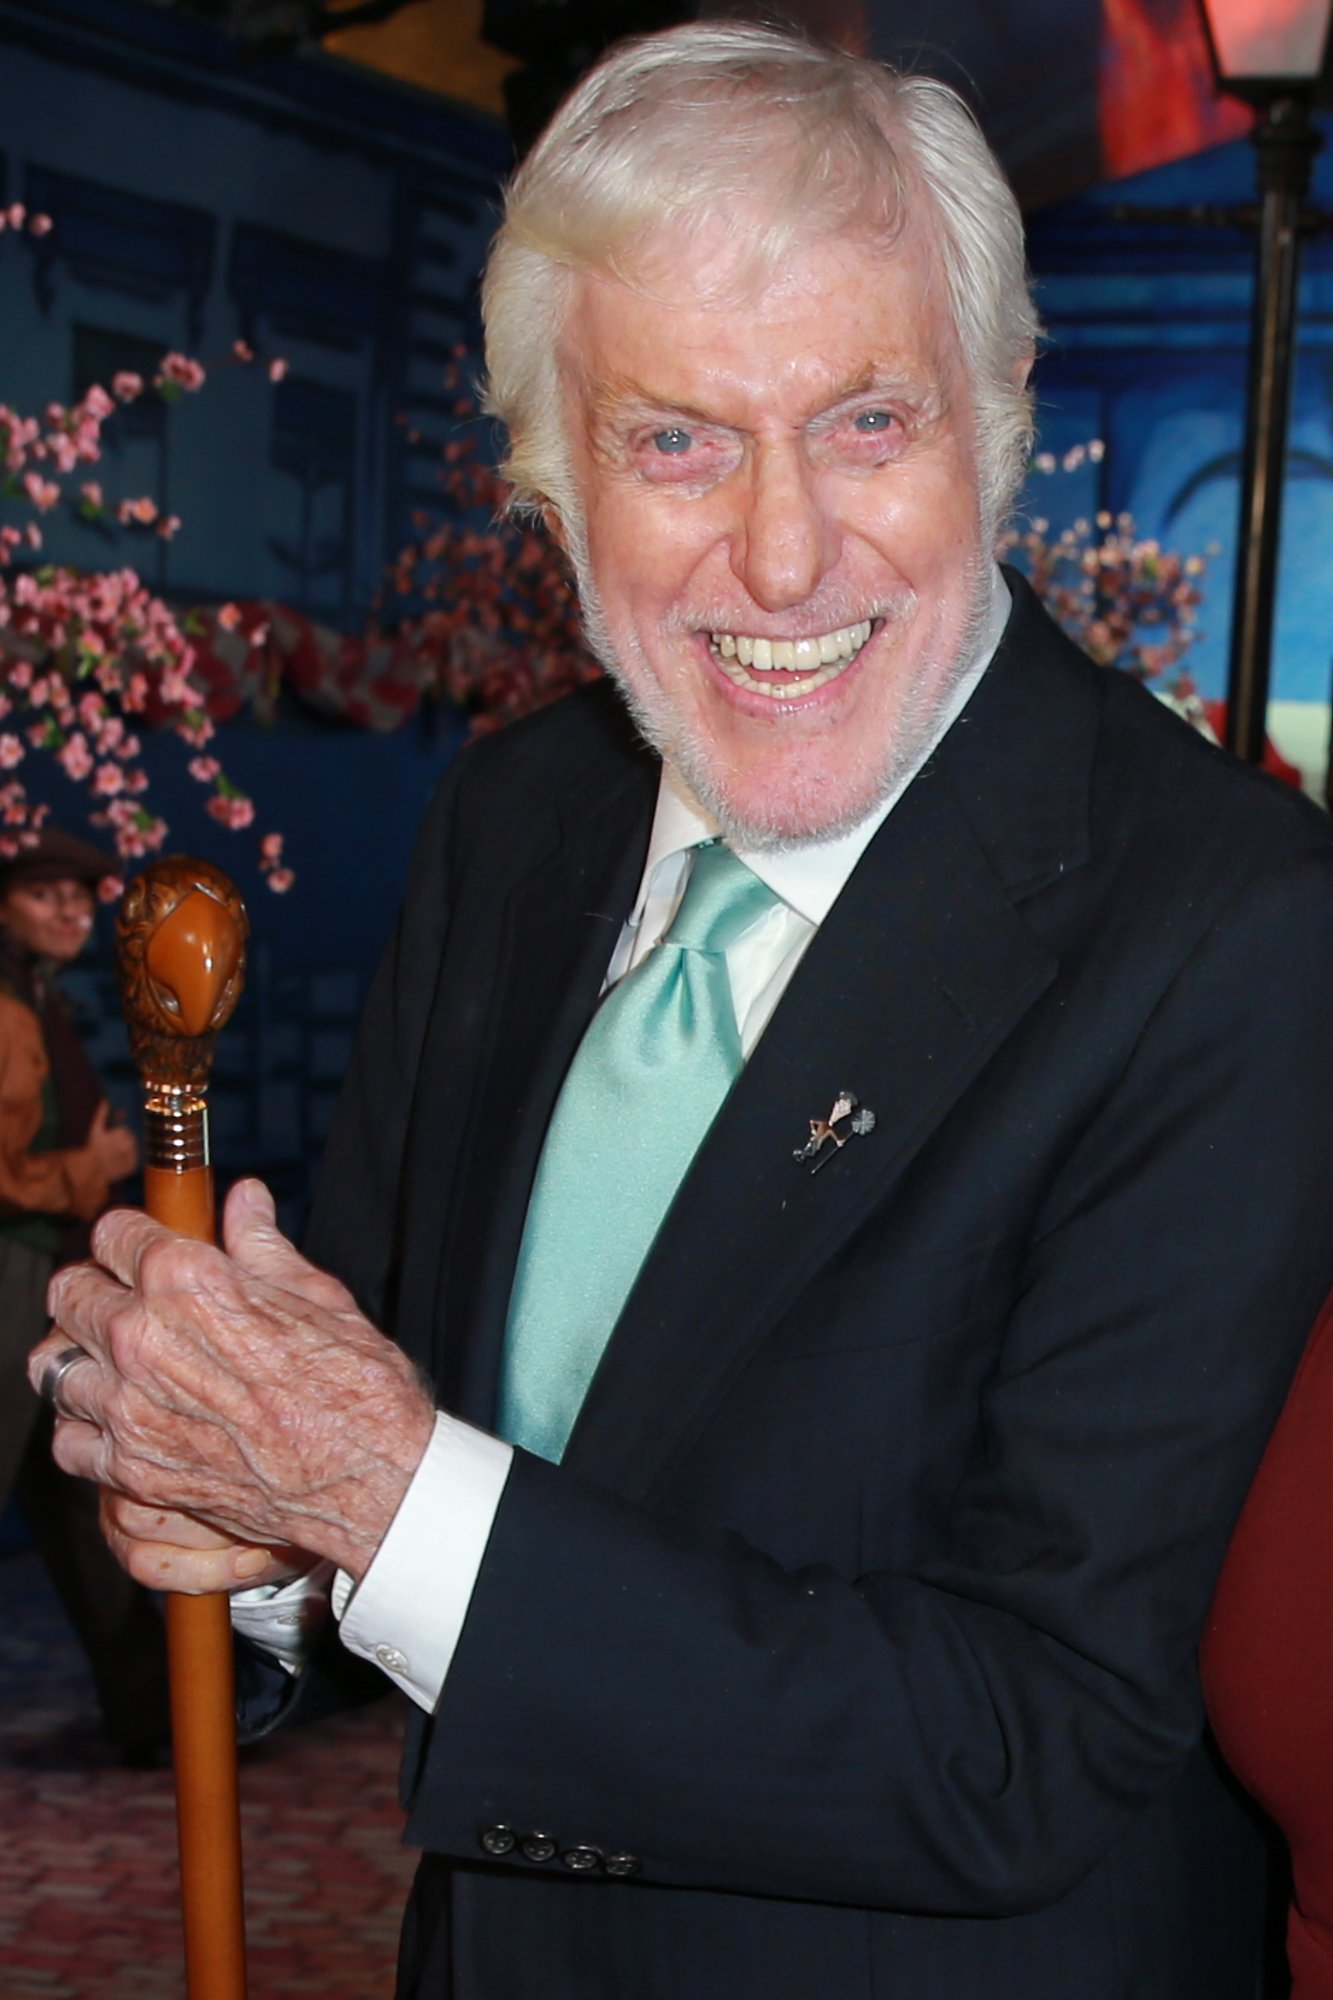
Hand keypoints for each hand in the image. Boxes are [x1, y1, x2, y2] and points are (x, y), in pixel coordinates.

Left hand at [29, 1178, 436, 1580]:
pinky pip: (68, 1442)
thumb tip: (245, 1199)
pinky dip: (85, 1432)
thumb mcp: (315, 1294)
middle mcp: (143, 1337)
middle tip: (125, 1304)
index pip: (111, 1233)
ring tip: (115, 1367)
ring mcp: (130, 1409)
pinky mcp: (132, 1470)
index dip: (129, 1238)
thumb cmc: (355, 1383)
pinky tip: (119, 1424)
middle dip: (95, 1290)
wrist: (371, 1476)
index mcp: (187, 1279)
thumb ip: (261, 1245)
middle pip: (70, 1293)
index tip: (141, 1252)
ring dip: (83, 1360)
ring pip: (55, 1366)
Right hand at [88, 1100, 137, 1180]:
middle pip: (130, 1140)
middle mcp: (129, 1144)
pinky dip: (126, 1162)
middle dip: (122, 1143)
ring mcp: (131, 1156)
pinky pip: (132, 1162)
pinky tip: (116, 1164)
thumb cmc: (91, 1147)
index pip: (125, 1131)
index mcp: (122, 1134)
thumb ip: (101, 1114)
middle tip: (110, 1148)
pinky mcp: (132, 1167)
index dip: (116, 1135)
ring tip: (112, 1157)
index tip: (108, 1139)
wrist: (91, 1170)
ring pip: (132, 1151)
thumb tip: (105, 1100)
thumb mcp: (95, 1128)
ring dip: (125, 1152)